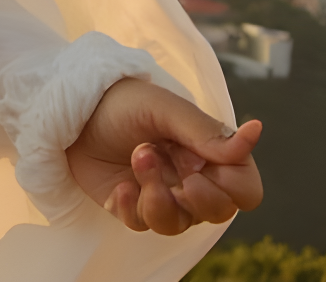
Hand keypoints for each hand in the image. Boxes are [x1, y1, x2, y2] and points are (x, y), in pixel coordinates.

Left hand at [67, 77, 262, 234]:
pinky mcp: (130, 206)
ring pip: (177, 224)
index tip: (201, 168)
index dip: (232, 189)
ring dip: (157, 198)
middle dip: (193, 195)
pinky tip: (119, 185)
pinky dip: (131, 207)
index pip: (245, 190)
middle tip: (166, 165)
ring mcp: (161, 195)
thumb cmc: (120, 101)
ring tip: (137, 158)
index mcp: (207, 153)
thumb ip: (205, 130)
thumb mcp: (162, 108)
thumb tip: (255, 133)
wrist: (70, 109)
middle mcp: (189, 178)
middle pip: (217, 213)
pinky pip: (141, 224)